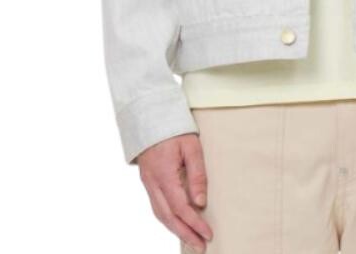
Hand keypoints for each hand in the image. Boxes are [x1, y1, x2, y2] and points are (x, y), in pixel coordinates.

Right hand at [137, 133, 212, 252]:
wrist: (151, 115)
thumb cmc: (175, 128)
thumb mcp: (192, 147)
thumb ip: (197, 175)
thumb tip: (200, 203)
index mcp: (164, 174)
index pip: (180, 207)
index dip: (194, 223)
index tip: (208, 234)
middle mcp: (152, 183)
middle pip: (168, 217)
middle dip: (185, 233)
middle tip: (201, 246)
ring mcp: (147, 182)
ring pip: (160, 214)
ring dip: (175, 229)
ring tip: (191, 240)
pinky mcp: (147, 180)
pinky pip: (156, 206)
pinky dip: (167, 219)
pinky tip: (177, 223)